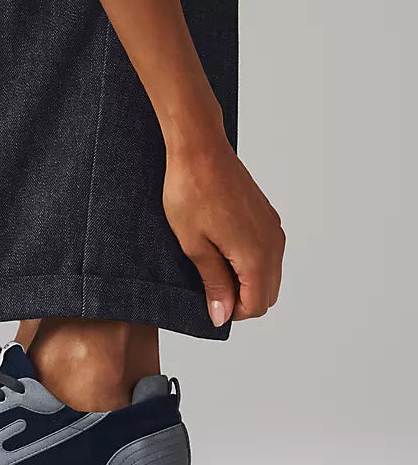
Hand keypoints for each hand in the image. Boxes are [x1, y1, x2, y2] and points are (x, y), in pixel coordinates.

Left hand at [163, 139, 284, 325]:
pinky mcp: (266, 216)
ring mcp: (272, 228)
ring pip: (269, 273)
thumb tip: (223, 314)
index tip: (208, 302)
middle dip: (242, 299)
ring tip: (212, 265)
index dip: (232, 312)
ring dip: (246, 280)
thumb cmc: (191, 193)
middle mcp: (272, 243)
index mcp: (256, 255)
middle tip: (208, 286)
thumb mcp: (195, 246)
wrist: (199, 150)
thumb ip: (214, 283)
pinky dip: (250, 261)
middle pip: (268, 293)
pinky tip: (221, 248)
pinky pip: (267, 252)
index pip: (256, 305)